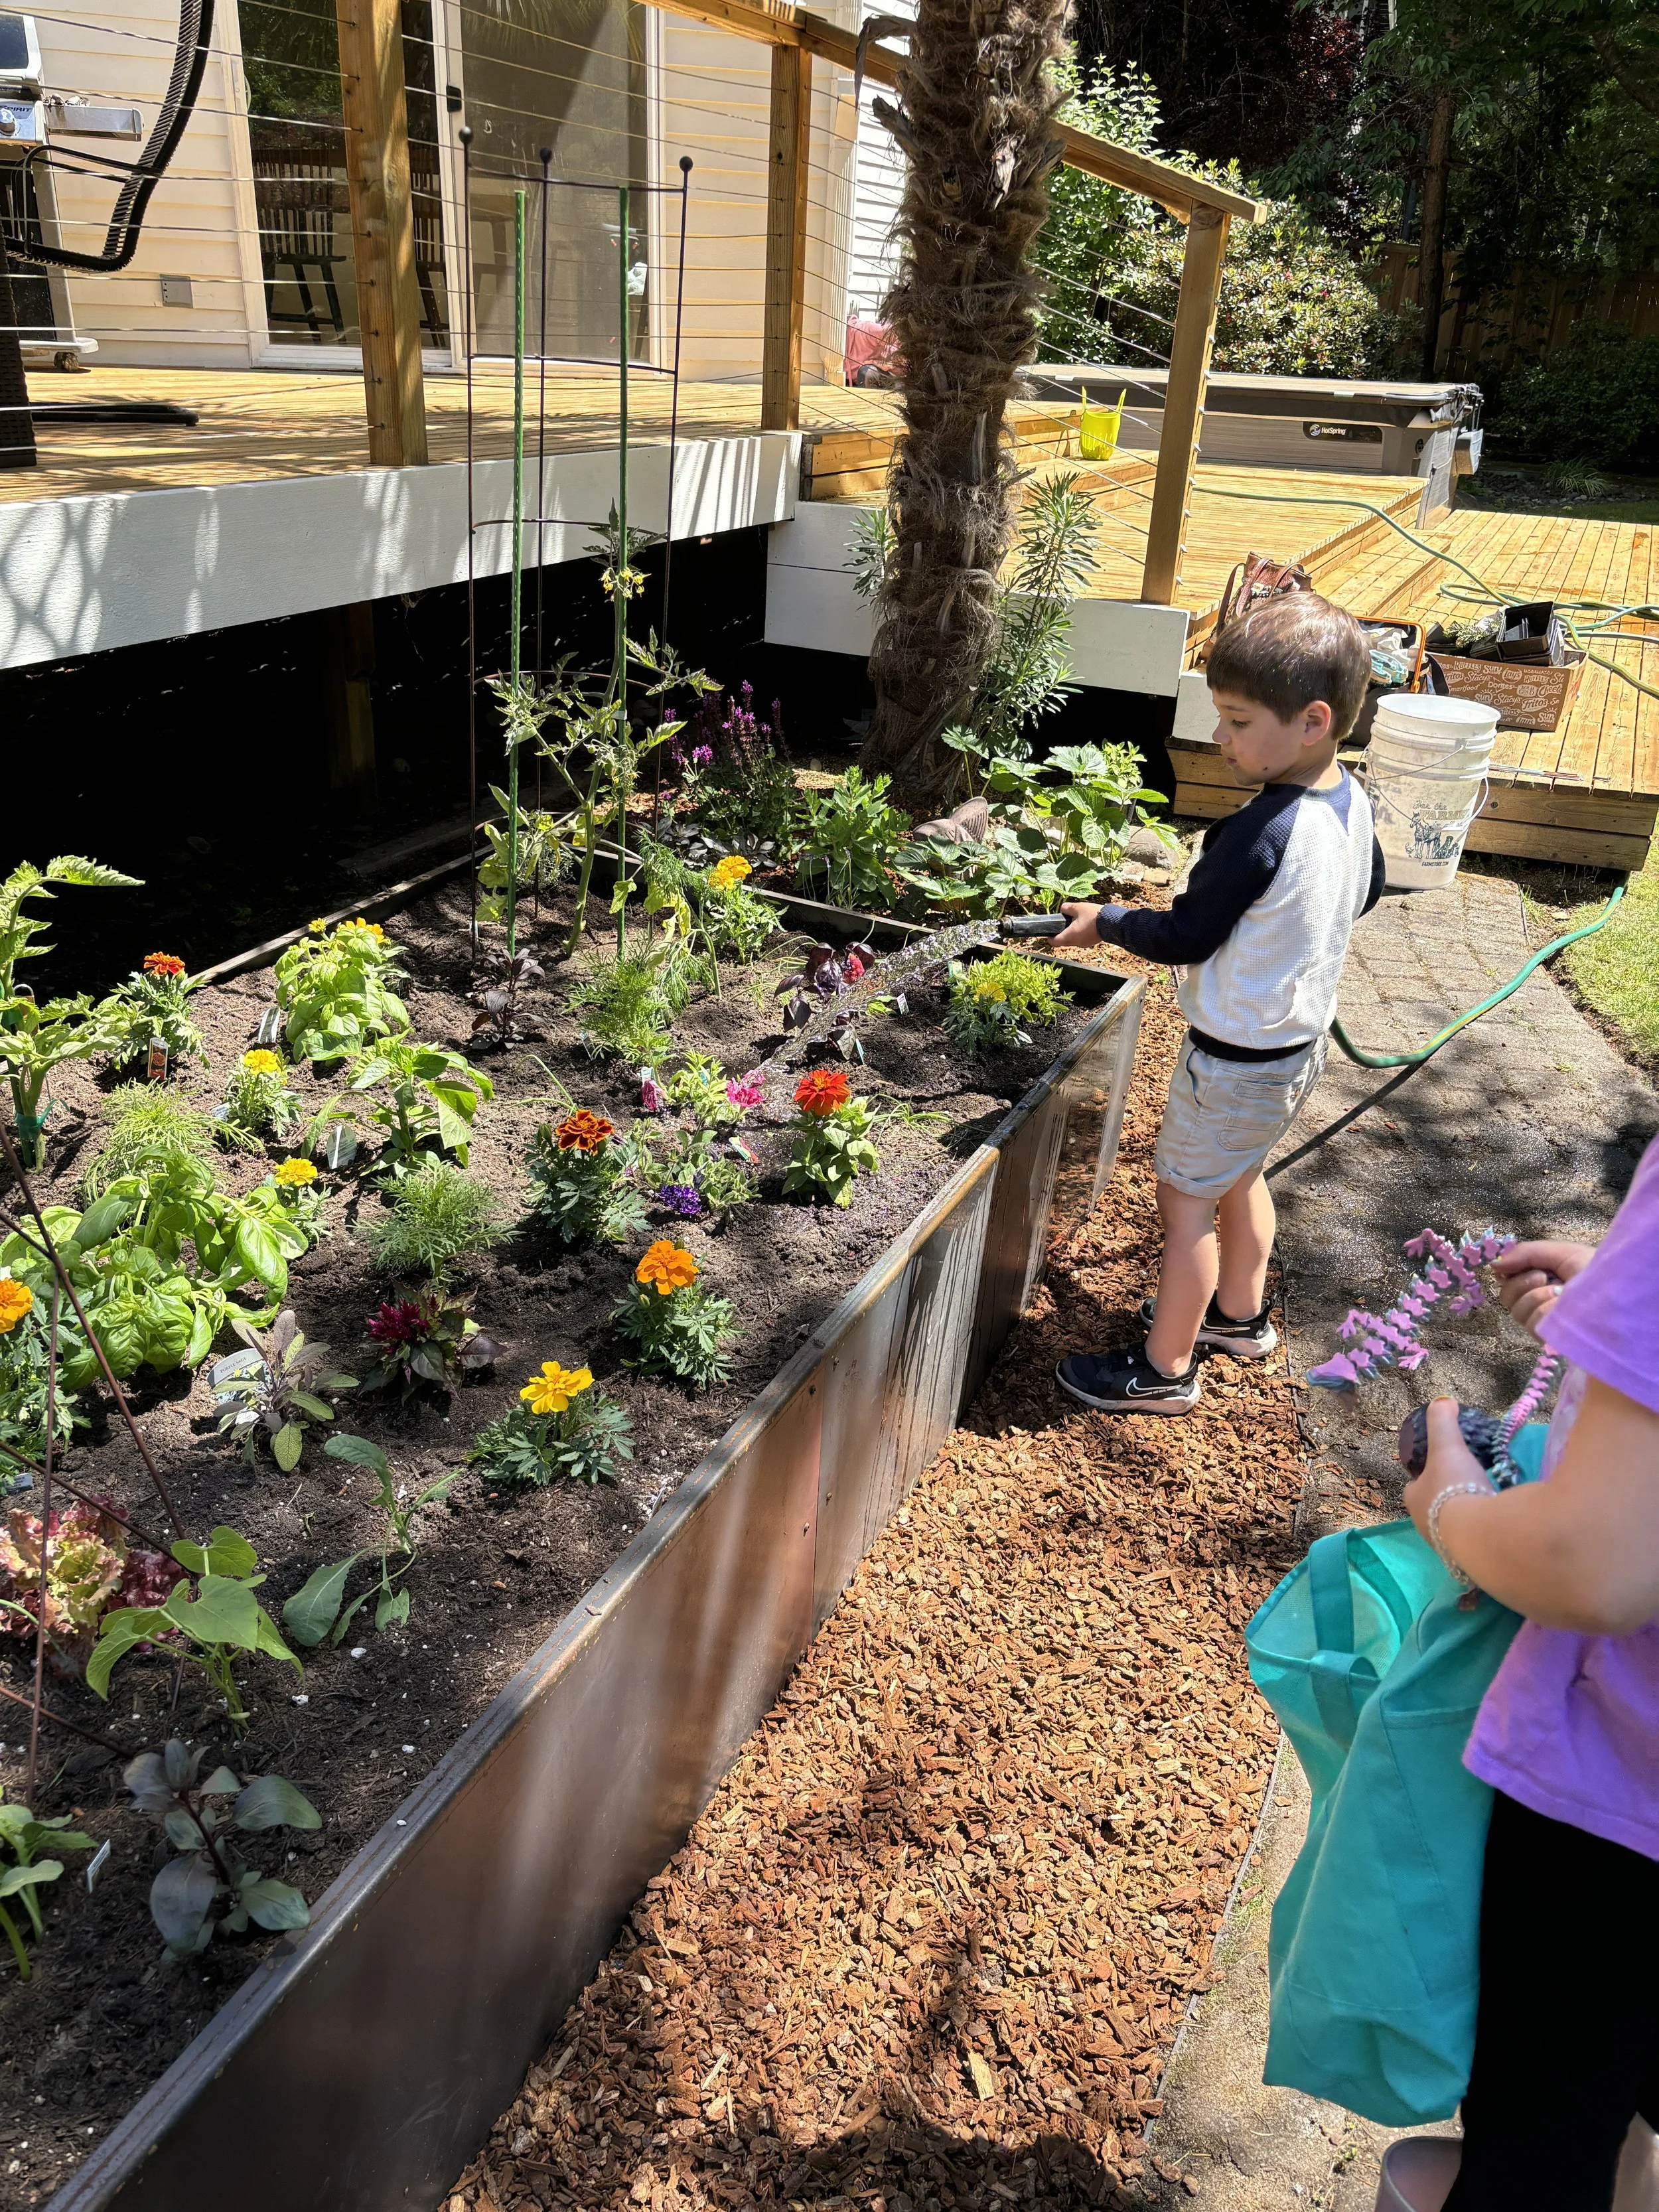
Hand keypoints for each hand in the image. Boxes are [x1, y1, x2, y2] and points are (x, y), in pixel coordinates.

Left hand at [1053, 901, 1101, 948]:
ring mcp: (1084, 944)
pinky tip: (1085, 924)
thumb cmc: (1093, 915)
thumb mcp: (1077, 907)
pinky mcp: (1092, 942)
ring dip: (1072, 933)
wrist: (1112, 922)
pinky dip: (1080, 933)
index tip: (1050, 931)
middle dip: (1062, 933)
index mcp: (1069, 936)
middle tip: (1064, 922)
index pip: (1054, 942)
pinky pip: (1082, 939)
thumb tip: (1062, 909)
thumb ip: (1066, 908)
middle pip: (1063, 941)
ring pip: (1073, 940)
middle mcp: (1076, 943)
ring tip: (1077, 921)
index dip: (1050, 937)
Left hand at [1402, 1398, 1494, 1542]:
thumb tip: (1442, 1400)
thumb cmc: (1454, 1487)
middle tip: (1466, 1484)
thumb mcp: (1447, 1447)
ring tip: (1483, 1500)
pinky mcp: (1468, 1558)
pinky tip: (1494, 1521)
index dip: (1424, 1476)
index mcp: (1413, 1500)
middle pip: (1433, 1507)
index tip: (1441, 1468)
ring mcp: (1446, 1545)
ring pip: (1452, 1525)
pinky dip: (1479, 1529)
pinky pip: (1472, 1539)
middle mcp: (1424, 1525)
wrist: (1478, 1534)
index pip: (1414, 1486)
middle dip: (1446, 1497)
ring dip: (1464, 1514)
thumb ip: (1442, 1422)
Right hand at [1493, 1239, 1593, 1339]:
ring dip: (1535, 1296)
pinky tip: (1561, 1309)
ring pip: (1515, 1308)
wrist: (1617, 1297)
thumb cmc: (1596, 1273)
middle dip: (1522, 1281)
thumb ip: (1527, 1253)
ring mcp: (1543, 1322)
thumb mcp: (1563, 1254)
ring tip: (1559, 1293)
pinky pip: (1529, 1320)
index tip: (1513, 1266)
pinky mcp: (1548, 1337)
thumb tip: (1493, 1265)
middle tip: (1544, 1277)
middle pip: (1506, 1294)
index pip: (1507, 1277)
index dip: (1509, 1270)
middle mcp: (1540, 1301)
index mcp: (1542, 1279)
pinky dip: (1544, 1309)